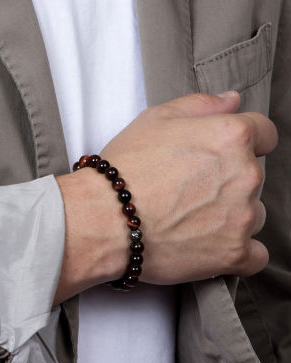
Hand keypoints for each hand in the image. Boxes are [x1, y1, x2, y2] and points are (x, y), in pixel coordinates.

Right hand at [55, 92, 277, 303]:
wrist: (104, 219)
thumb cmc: (125, 170)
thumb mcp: (155, 120)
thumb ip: (200, 104)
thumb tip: (232, 102)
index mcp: (230, 137)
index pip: (264, 134)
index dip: (245, 143)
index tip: (225, 156)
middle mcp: (245, 175)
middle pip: (254, 177)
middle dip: (229, 182)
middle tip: (192, 191)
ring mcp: (243, 217)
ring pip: (253, 215)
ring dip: (231, 217)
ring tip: (191, 220)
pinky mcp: (234, 253)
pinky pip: (254, 255)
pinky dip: (236, 252)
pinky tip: (209, 246)